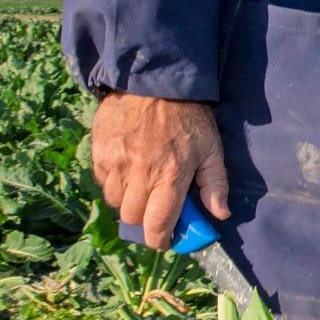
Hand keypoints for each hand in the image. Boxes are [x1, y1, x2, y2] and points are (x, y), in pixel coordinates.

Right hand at [91, 92, 230, 248]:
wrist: (155, 80)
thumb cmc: (188, 116)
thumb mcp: (211, 148)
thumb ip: (215, 184)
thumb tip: (221, 214)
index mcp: (169, 176)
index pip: (157, 225)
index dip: (160, 239)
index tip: (164, 239)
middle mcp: (139, 174)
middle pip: (132, 217)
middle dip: (143, 219)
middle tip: (153, 208)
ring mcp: (115, 162)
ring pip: (114, 201)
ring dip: (127, 200)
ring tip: (140, 185)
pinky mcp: (99, 150)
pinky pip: (101, 179)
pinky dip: (112, 181)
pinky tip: (126, 168)